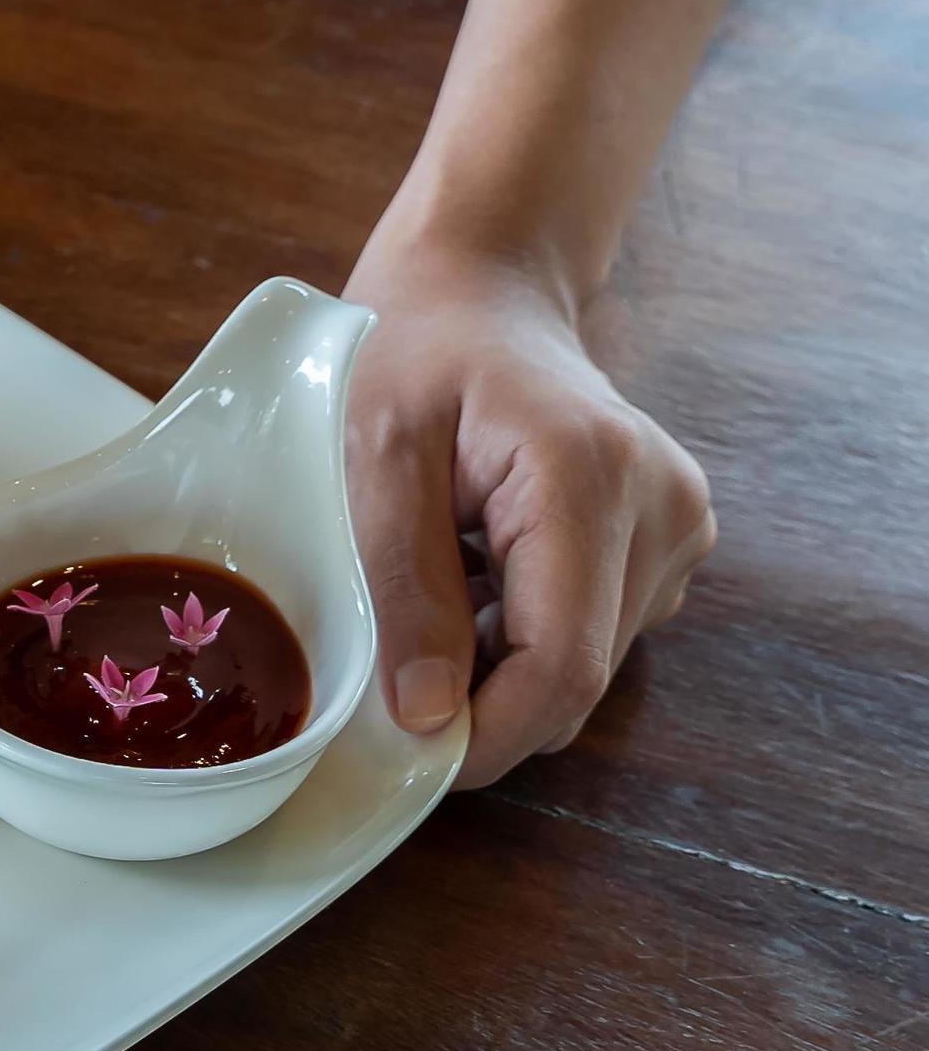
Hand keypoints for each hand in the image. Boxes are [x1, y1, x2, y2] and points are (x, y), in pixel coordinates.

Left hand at [342, 235, 714, 785]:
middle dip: (483, 705)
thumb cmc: (413, 355)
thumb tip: (428, 715)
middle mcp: (663, 509)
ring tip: (436, 585)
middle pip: (578, 679)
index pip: (564, 667)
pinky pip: (592, 633)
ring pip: (585, 666)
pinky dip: (522, 634)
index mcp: (591, 479)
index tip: (407, 756)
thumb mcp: (373, 457)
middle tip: (389, 669)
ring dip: (498, 665)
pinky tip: (478, 575)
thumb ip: (402, 585)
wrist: (478, 293)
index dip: (488, 735)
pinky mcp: (668, 542)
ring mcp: (678, 528)